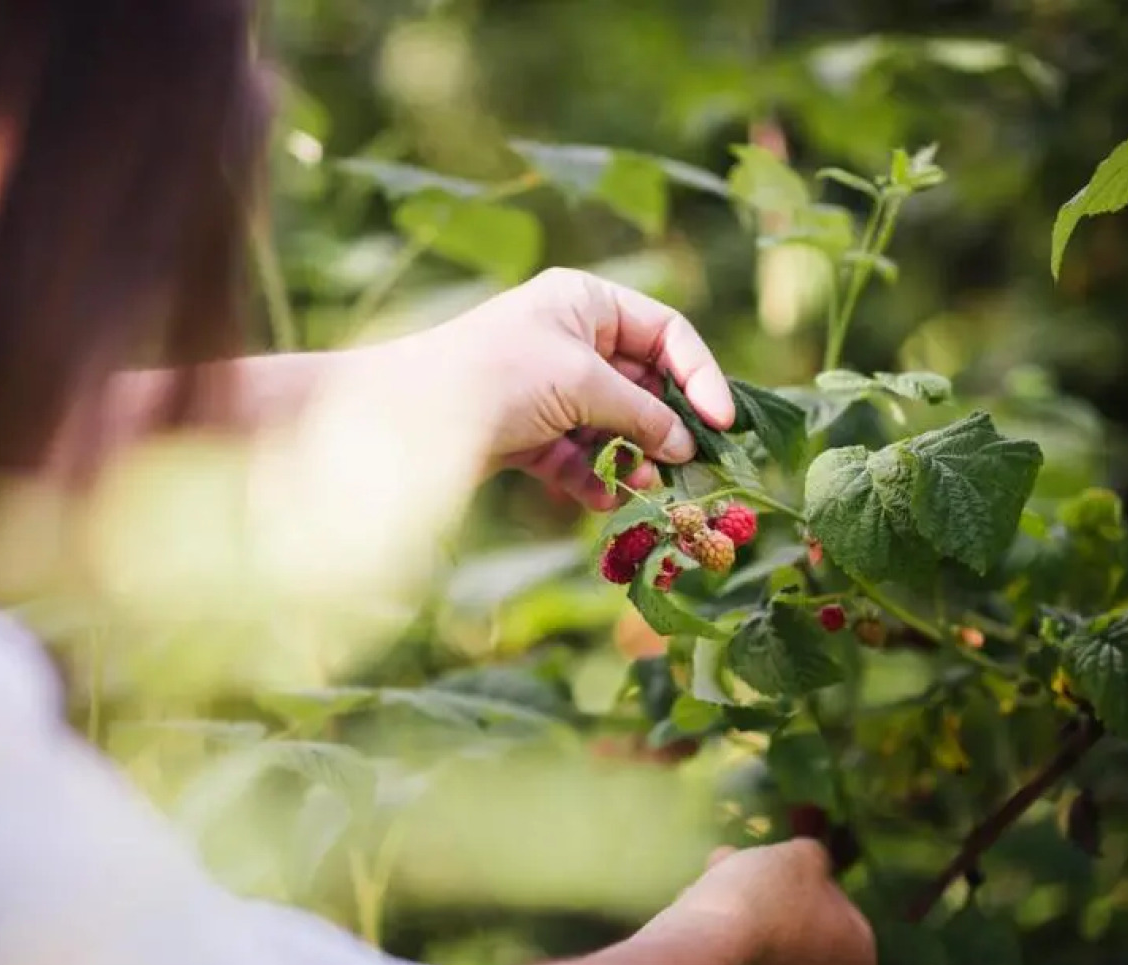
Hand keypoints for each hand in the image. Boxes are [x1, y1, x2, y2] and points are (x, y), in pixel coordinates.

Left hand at [410, 267, 735, 509]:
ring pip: (614, 426)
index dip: (700, 376)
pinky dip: (594, 478)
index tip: (722, 423)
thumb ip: (641, 413)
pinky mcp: (530, 433)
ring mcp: (550, 388)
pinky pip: (579, 456)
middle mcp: (571, 339)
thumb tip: (685, 444)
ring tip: (644, 486)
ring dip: (633, 457)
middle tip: (692, 467)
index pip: (667, 333)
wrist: (405, 418)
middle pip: (644, 384)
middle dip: (667, 427)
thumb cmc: (496, 375)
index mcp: (586, 302)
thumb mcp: (582, 383)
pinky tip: (604, 500)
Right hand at [663, 841, 876, 964]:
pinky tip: (698, 926)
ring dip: (744, 928)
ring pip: (766, 959)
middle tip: (738, 873)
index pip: (840, 912)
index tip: (775, 868)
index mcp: (862, 963)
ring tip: (707, 892)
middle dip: (771, 906)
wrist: (705, 952)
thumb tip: (813, 865)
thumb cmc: (767, 899)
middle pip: (801, 938)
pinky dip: (722, 954)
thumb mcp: (801, 854)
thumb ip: (817, 858)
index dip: (806, 883)